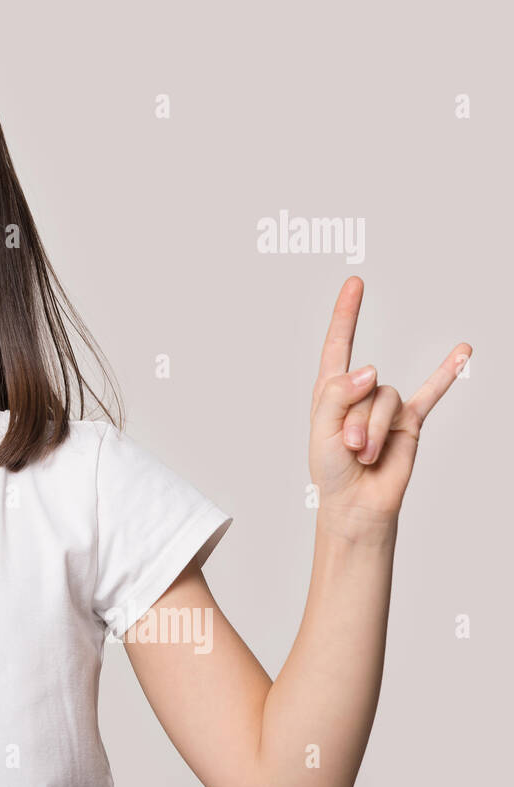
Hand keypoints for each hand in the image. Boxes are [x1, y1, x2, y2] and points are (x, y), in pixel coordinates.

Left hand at [309, 276, 469, 532]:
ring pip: (387, 401)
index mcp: (332, 390)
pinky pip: (431, 393)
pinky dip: (445, 373)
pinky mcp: (411, 421)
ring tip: (365, 455)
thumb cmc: (331, 469)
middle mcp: (361, 393)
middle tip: (350, 449)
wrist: (356, 503)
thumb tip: (369, 369)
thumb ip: (338, 395)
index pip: (339, 344)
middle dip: (355, 421)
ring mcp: (387, 406)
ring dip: (375, 431)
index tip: (354, 284)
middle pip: (364, 385)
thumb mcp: (322, 430)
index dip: (346, 314)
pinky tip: (463, 350)